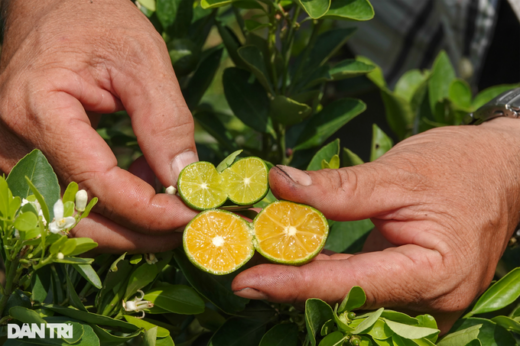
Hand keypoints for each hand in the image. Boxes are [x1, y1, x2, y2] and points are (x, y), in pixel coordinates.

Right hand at [0, 0, 197, 251]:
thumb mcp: (144, 63)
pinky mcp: (22, 158)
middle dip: (137, 232)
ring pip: (70, 216)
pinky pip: (67, 199)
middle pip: (77, 215)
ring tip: (167, 201)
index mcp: (37, 109)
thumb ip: (165, 124)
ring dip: (124, 222)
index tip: (190, 216)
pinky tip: (140, 181)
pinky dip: (108, 204)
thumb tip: (185, 182)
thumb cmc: (97, 20)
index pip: (96, 182)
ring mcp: (10, 153)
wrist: (55, 6)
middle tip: (184, 228)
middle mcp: (10, 140)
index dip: (147, 210)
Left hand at [232, 118, 519, 331]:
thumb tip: (279, 184)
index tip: (247, 281)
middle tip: (238, 265)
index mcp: (435, 274)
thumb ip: (338, 188)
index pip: (350, 285)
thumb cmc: (461, 167)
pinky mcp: (409, 290)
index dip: (294, 284)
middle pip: (346, 299)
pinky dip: (324, 273)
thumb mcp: (398, 173)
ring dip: (303, 278)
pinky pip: (360, 289)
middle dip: (290, 283)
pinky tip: (291, 259)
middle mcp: (429, 301)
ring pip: (350, 299)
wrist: (501, 171)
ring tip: (255, 258)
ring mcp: (421, 301)